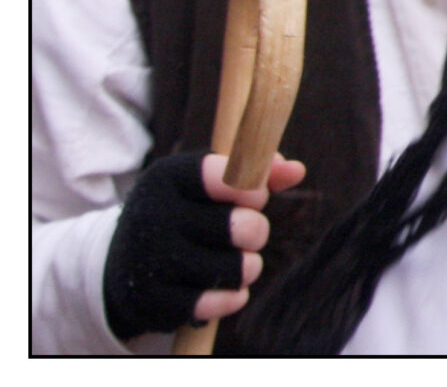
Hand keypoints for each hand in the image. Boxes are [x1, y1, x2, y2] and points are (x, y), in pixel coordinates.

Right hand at [101, 151, 308, 338]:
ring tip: (237, 261)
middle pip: (245, 227)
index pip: (232, 176)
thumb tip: (296, 171)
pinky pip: (220, 302)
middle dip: (256, 231)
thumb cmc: (185, 212)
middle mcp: (152, 215)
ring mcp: (148, 260)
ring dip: (248, 267)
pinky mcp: (150, 300)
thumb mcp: (211, 181)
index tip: (254, 197)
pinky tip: (224, 286)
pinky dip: (232, 296)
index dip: (256, 189)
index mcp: (168, 176)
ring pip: (239, 268)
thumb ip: (257, 170)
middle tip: (245, 232)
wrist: (125, 264)